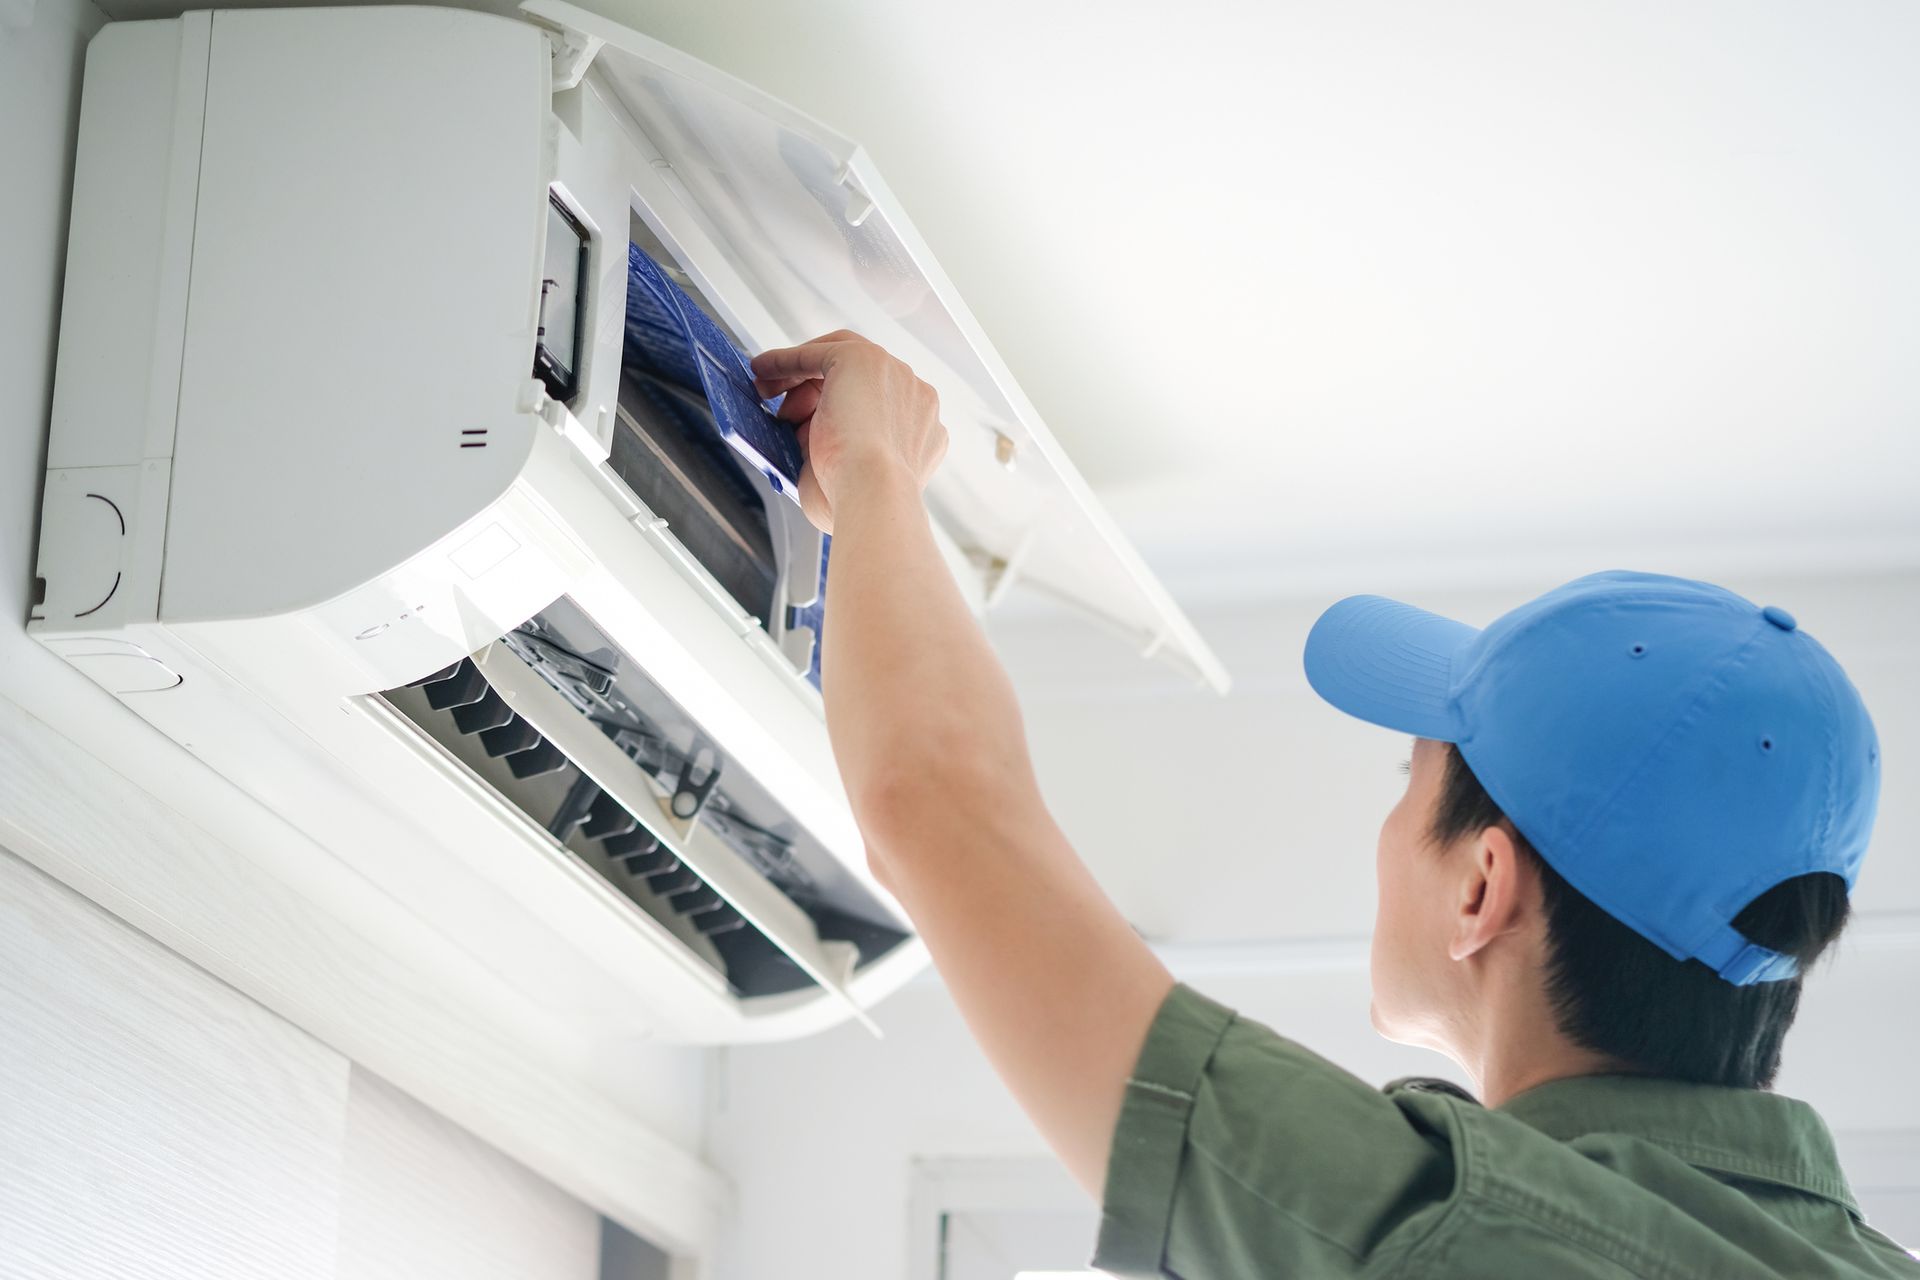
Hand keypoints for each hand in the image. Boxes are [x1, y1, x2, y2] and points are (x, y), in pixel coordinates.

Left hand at [752, 331, 947, 532]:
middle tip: (785, 413)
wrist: (872, 493)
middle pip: (858, 381)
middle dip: (816, 393)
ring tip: (770, 400)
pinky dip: (786, 360)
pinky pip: (818, 352)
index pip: (876, 405)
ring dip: (799, 380)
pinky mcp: (863, 359)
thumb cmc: (857, 501)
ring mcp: (894, 375)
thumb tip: (803, 437)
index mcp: (920, 430)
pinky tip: (762, 370)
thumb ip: (835, 450)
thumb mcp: (846, 475)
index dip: (838, 410)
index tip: (806, 422)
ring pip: (839, 364)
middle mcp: (915, 398)